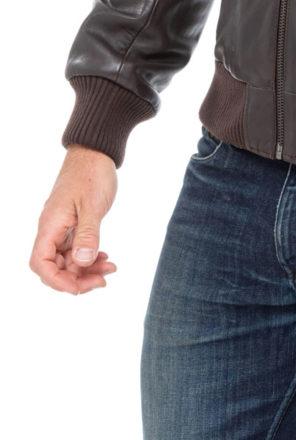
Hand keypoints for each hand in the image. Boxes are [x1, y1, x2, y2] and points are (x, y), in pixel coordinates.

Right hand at [29, 144, 118, 294]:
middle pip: (55, 266)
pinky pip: (76, 248)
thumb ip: (87, 234)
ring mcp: (62, 227)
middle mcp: (52, 228)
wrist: (96, 152)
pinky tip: (104, 257)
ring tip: (110, 268)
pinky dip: (89, 256)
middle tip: (103, 280)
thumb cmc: (91, 173)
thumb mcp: (92, 205)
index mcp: (50, 225)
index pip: (41, 263)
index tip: (80, 287)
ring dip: (86, 268)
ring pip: (68, 259)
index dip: (57, 281)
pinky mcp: (73, 224)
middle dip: (77, 278)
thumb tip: (81, 262)